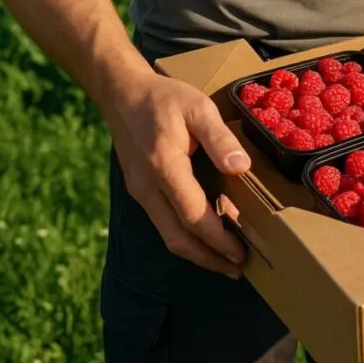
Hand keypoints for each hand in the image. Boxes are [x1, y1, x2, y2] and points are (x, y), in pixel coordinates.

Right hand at [106, 73, 251, 277]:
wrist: (122, 94)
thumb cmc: (164, 99)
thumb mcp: (198, 108)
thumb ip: (220, 138)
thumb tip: (240, 167)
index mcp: (164, 167)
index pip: (193, 216)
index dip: (219, 239)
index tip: (242, 252)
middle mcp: (147, 187)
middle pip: (178, 238)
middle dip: (210, 258)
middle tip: (239, 268)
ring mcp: (140, 192)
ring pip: (168, 236)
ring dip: (198, 253)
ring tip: (227, 262)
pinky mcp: (140, 192)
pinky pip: (163, 224)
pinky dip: (186, 238)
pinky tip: (206, 239)